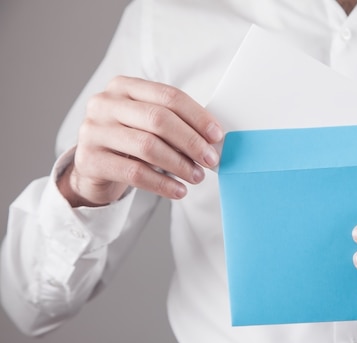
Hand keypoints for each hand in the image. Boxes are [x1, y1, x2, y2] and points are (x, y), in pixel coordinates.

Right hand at [57, 76, 222, 206]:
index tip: (217, 136)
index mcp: (124, 87)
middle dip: (191, 141)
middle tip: (210, 159)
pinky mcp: (89, 160)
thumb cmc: (130, 142)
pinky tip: (179, 191)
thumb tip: (214, 139)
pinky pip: (134, 173)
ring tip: (197, 176)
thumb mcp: (148, 124)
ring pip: (147, 146)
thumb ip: (176, 123)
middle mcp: (105, 104)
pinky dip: (162, 184)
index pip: (169, 96)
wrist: (94, 168)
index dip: (197, 116)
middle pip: (159, 119)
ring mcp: (93, 131)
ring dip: (180, 164)